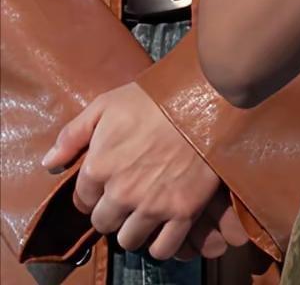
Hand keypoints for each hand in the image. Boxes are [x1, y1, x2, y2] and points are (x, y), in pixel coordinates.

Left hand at [42, 81, 245, 258]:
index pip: (83, 200)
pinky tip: (164, 226)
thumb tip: (48, 164)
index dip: (95, 192)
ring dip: (134, 228)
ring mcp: (153, 205)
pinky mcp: (183, 212)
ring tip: (146, 210)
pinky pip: (163, 249)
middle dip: (113, 211)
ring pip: (130, 240)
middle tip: (129, 195)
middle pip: (104, 224)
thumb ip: (73, 134)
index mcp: (99, 167)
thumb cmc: (155, 97)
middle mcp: (121, 193)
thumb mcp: (106, 104)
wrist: (206, 96)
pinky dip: (161, 243)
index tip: (109, 182)